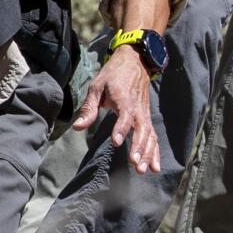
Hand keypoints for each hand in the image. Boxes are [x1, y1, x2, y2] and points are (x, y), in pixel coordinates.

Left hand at [77, 45, 161, 174]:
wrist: (134, 63)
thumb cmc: (112, 76)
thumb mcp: (97, 88)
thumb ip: (89, 109)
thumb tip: (77, 128)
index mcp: (124, 98)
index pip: (125, 115)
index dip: (121, 128)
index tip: (116, 142)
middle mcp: (138, 108)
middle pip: (141, 129)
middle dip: (139, 147)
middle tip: (134, 163)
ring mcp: (144, 114)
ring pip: (149, 136)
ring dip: (147, 153)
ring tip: (142, 170)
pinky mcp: (147, 119)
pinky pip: (153, 137)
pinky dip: (155, 152)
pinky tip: (154, 167)